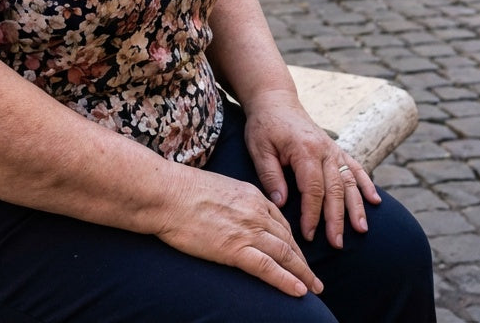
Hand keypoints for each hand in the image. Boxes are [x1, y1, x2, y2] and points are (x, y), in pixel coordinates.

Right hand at [156, 165, 322, 298]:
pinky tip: (299, 291)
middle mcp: (255, 211)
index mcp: (251, 195)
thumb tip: (232, 213)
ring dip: (303, 274)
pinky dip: (287, 281)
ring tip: (313, 288)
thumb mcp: (217, 187)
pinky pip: (269, 268)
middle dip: (302, 260)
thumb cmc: (181, 189)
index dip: (291, 240)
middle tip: (313, 276)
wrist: (166, 193)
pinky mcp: (235, 249)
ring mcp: (247, 230)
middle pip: (287, 239)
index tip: (297, 253)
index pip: (280, 221)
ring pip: (285, 255)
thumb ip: (233, 201)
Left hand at [244, 91, 381, 248]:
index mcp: (304, 150)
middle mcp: (324, 149)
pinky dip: (366, 183)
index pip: (312, 189)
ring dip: (356, 206)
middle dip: (336, 219)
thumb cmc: (264, 124)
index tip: (308, 235)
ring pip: (349, 181)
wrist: (275, 99)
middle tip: (337, 244)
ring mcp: (332, 149)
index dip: (312, 214)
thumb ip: (270, 174)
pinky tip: (375, 201)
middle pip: (335, 189)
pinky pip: (355, 167)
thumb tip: (282, 203)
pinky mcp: (335, 148)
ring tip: (361, 230)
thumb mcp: (258, 147)